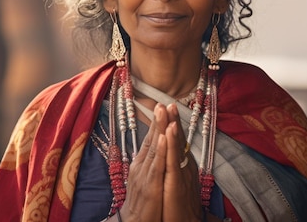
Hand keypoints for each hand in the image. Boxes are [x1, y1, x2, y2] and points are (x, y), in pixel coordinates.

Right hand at [121, 104, 168, 220]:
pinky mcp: (151, 185)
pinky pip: (157, 165)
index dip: (157, 124)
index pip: (150, 140)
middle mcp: (141, 166)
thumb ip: (150, 164)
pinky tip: (165, 137)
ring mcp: (145, 174)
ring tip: (164, 111)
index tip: (162, 107)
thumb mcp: (145, 180)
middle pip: (152, 139)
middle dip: (158, 120)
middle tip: (162, 102)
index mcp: (142, 164)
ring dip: (160, 128)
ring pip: (154, 148)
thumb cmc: (142, 204)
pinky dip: (161, 150)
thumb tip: (155, 150)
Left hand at [162, 103, 201, 221]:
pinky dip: (171, 144)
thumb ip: (176, 169)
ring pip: (176, 145)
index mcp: (181, 165)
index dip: (173, 125)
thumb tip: (174, 158)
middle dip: (173, 120)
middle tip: (169, 101)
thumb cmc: (179, 206)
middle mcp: (184, 165)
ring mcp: (181, 171)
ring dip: (173, 125)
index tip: (168, 109)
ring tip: (169, 108)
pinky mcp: (176, 180)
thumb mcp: (176, 183)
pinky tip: (169, 131)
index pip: (176, 141)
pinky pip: (173, 159)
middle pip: (178, 139)